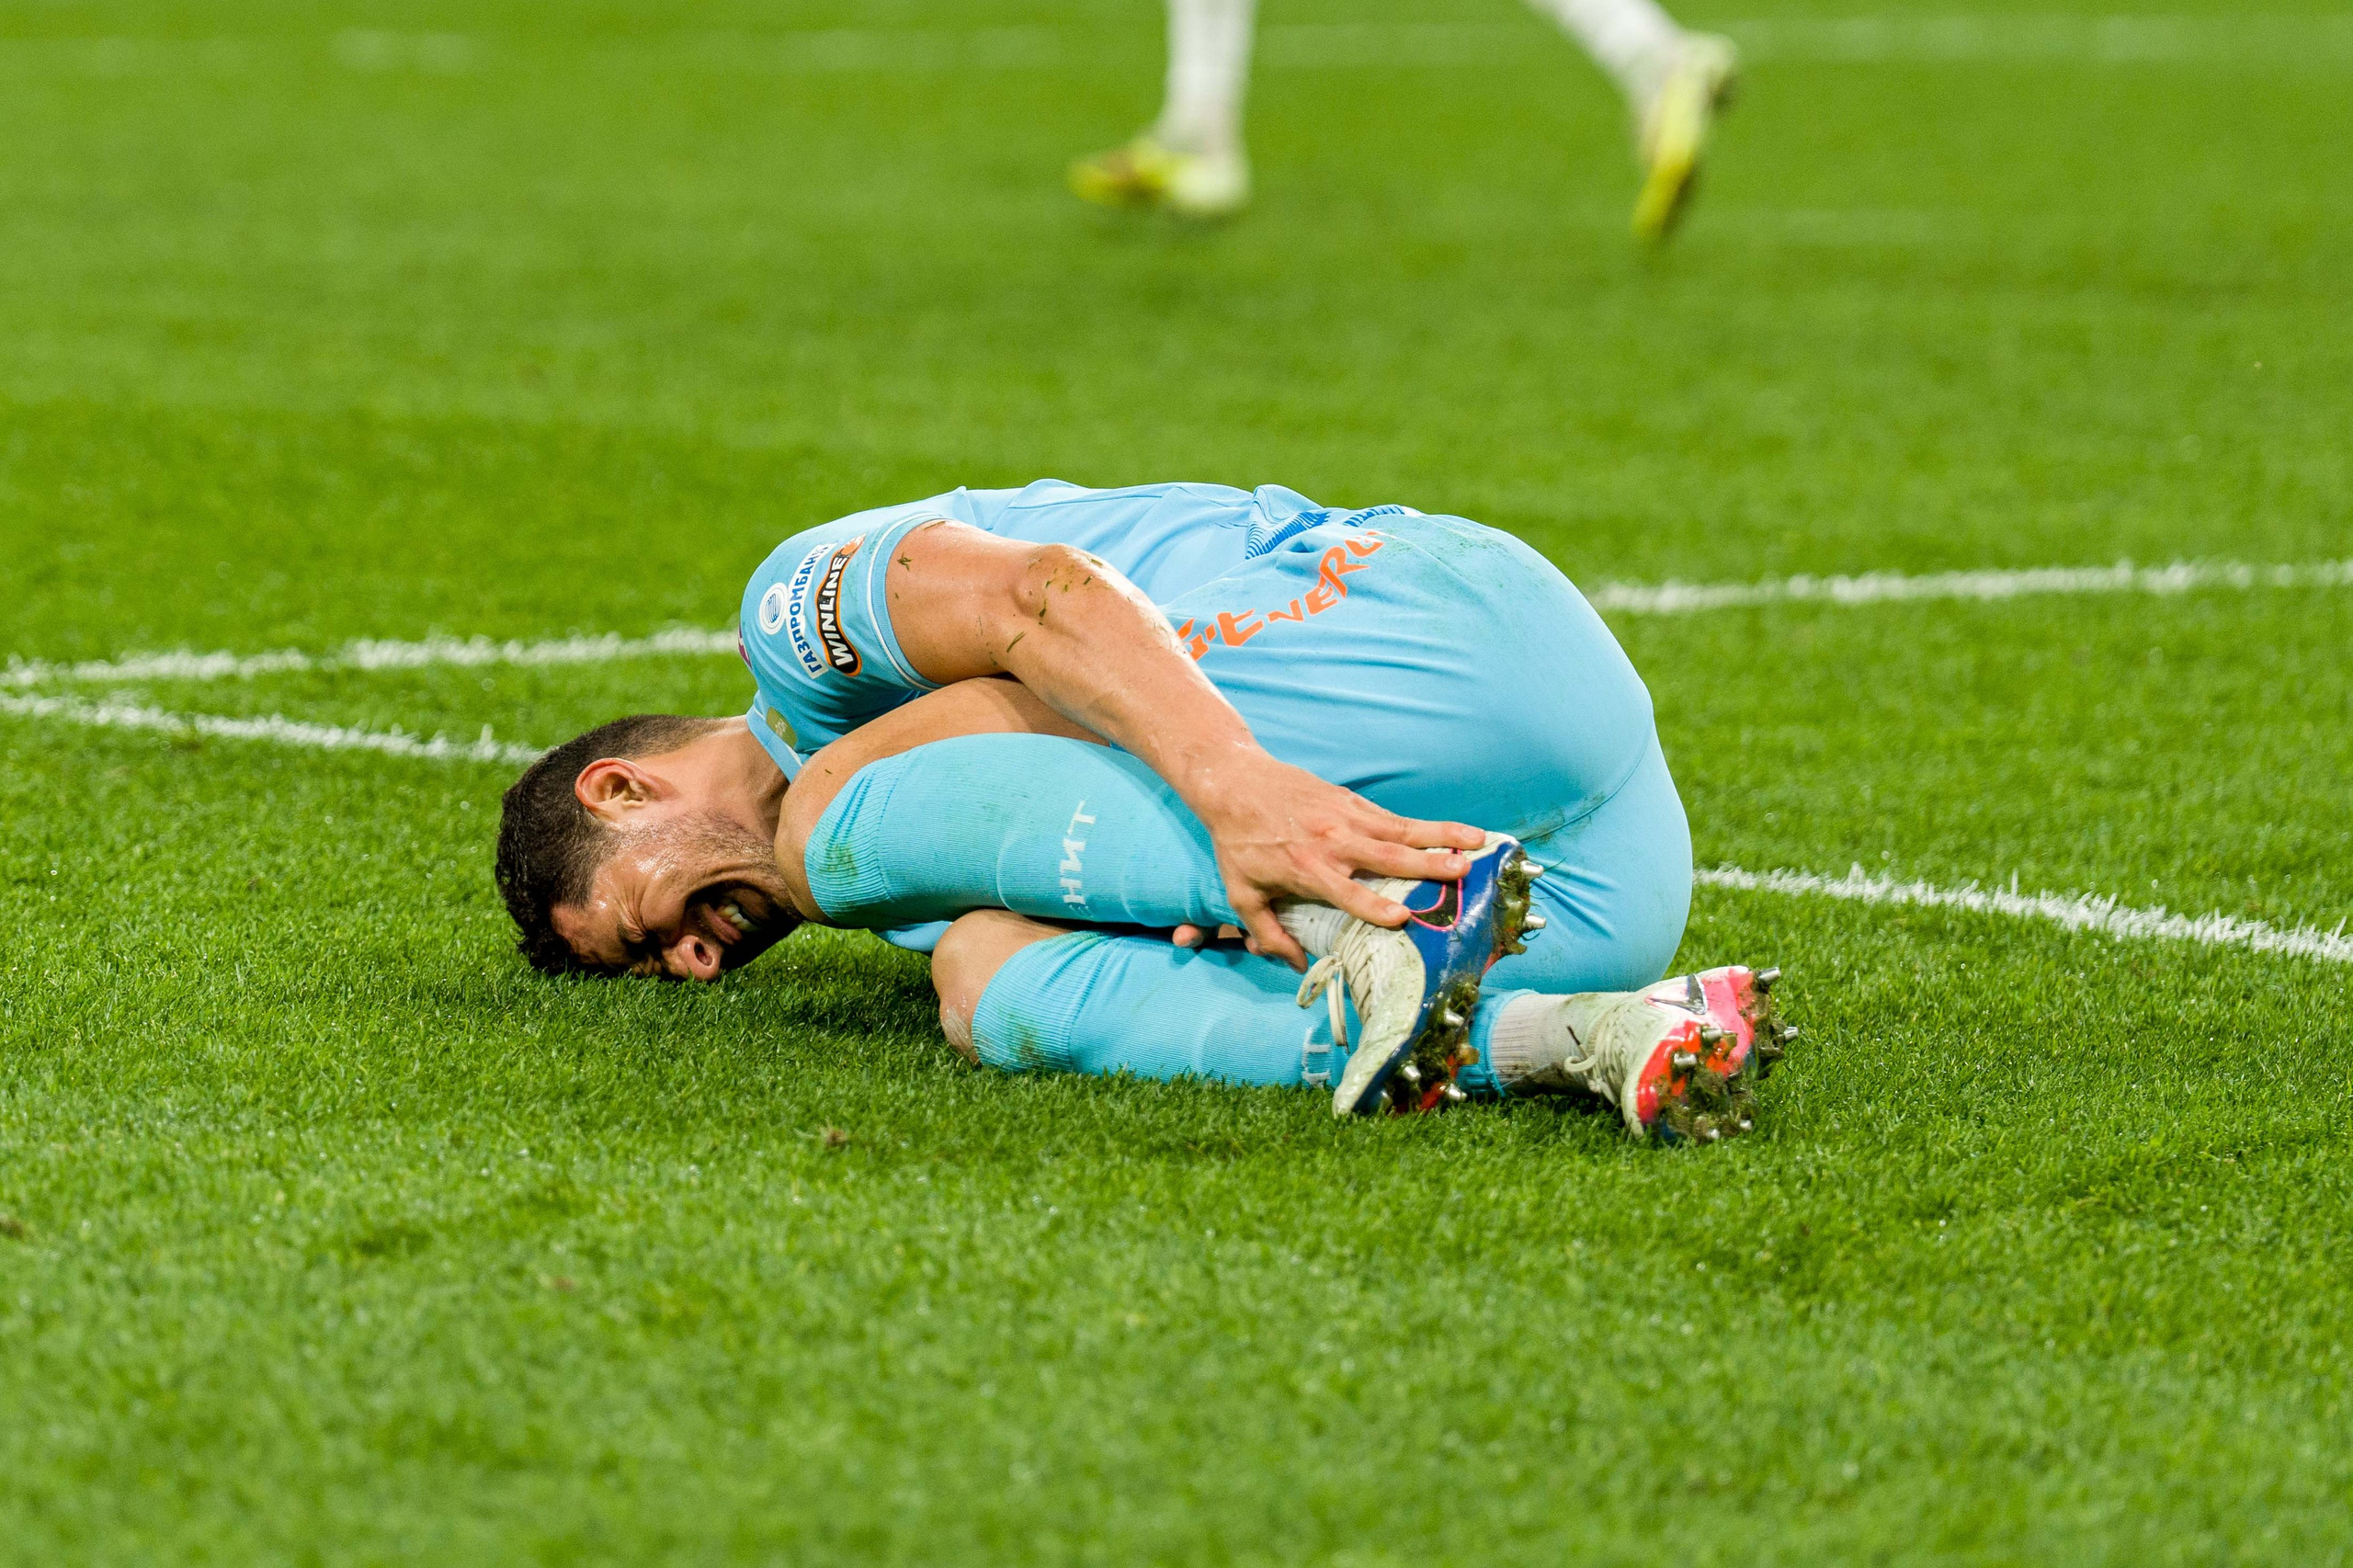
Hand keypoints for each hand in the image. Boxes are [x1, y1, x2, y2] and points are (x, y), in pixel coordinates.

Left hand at [1190, 753, 1486, 969]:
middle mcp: (1333, 843)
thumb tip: (1296, 965)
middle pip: (1387, 857)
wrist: (1234, 783)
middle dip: (1427, 864)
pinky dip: (1426, 824)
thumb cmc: (1239, 843)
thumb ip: (1268, 933)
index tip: (1404, 917)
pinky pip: (1393, 817)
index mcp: (1308, 870)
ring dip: (1442, 835)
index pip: (1346, 892)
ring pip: (1401, 830)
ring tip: (1478, 841)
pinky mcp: (1352, 801)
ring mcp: (1346, 818)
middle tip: (1463, 871)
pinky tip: (1454, 830)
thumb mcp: (1243, 894)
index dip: (1374, 906)